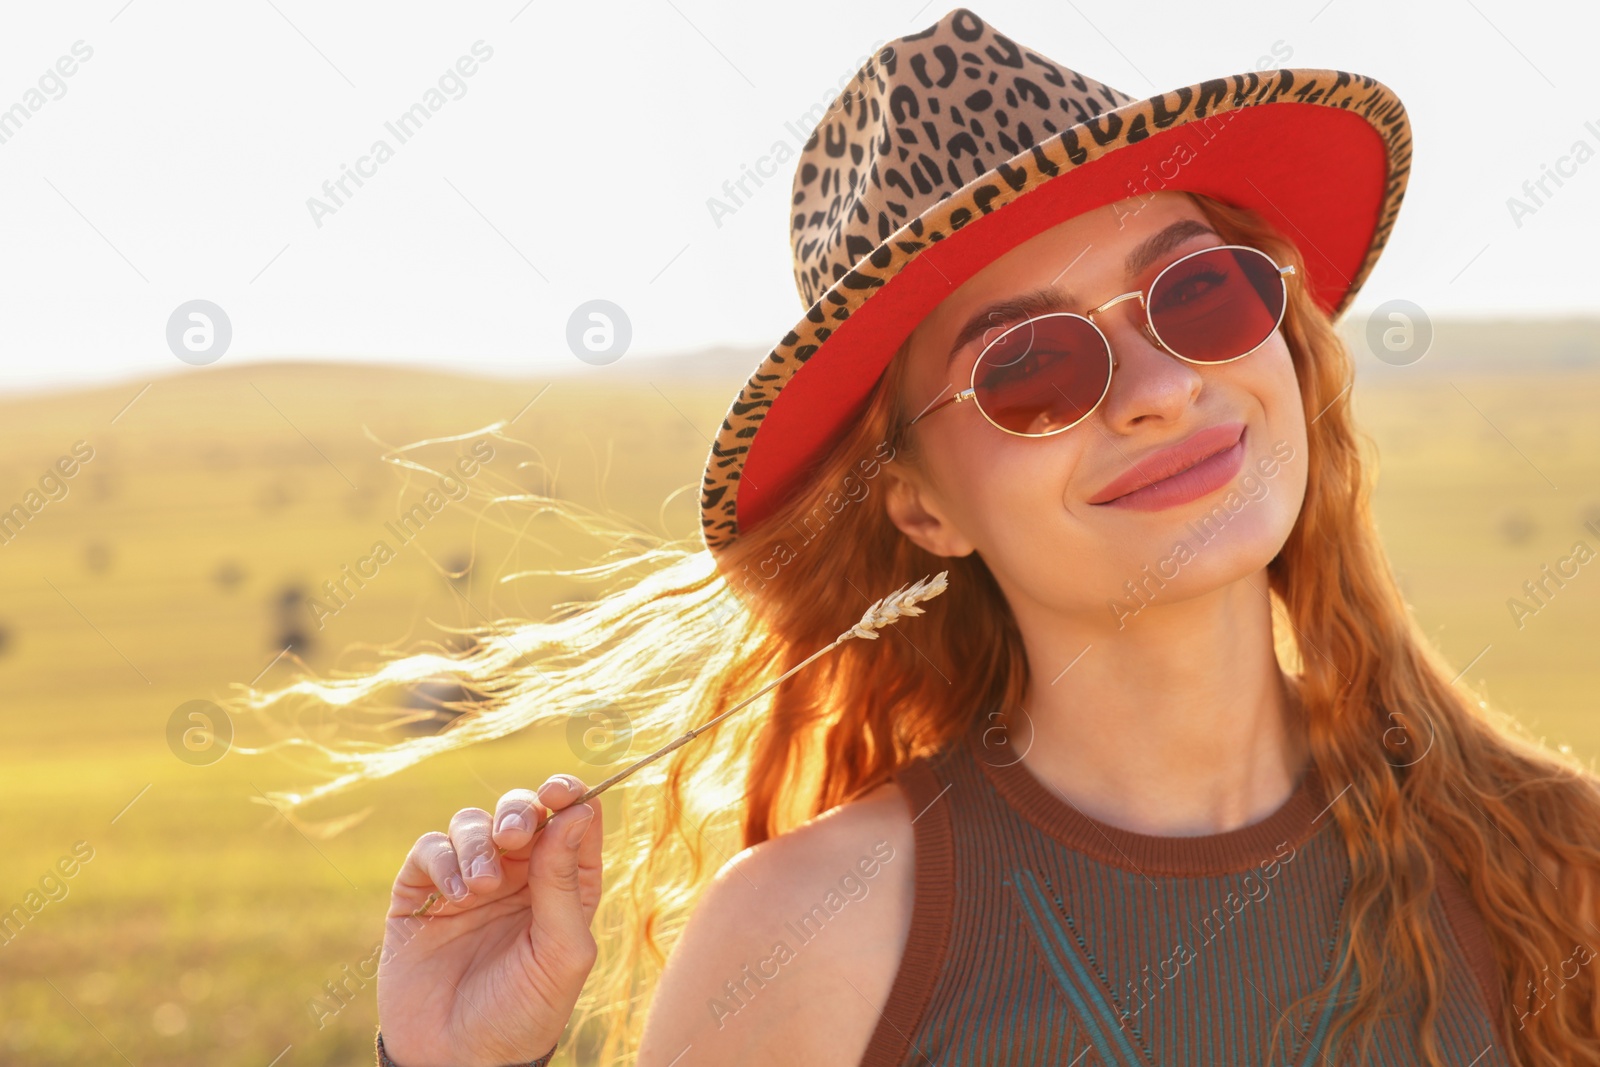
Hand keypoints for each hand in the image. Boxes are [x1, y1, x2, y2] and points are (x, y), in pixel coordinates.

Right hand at [377, 775, 602, 1066]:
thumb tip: (579, 813)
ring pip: (472, 823)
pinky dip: (443, 861)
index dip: (567, 795)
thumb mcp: (561, 953)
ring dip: (478, 843)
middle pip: (520, 811)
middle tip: (514, 834)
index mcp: (562, 887)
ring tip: (483, 887)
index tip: (560, 792)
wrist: (457, 1060)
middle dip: (517, 810)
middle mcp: (518, 878)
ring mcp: (467, 884)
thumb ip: (565, 884)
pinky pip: (429, 850)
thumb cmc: (523, 1013)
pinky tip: (456, 897)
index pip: (570, 822)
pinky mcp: (421, 896)